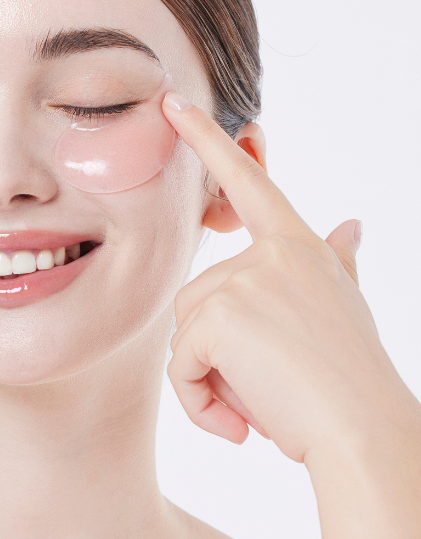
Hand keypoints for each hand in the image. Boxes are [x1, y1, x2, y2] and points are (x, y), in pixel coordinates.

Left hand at [162, 93, 403, 462]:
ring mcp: (246, 279)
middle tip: (267, 387)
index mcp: (299, 248)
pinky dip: (198, 400)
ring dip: (207, 378)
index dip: (210, 142)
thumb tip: (350, 224)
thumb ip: (336, 264)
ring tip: (258, 406)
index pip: (250, 184)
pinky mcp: (219, 314)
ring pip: (184, 332)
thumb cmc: (351, 380)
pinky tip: (237, 424)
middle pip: (197, 297)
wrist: (365, 436)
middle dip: (216, 351)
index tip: (172, 102)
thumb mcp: (344, 310)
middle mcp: (273, 254)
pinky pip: (179, 362)